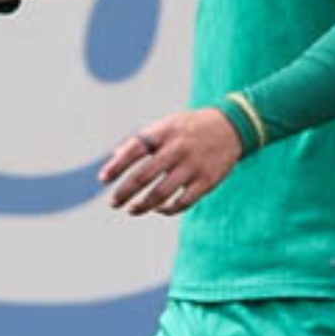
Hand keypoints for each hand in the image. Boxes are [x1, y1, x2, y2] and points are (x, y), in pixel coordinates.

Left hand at [99, 108, 243, 216]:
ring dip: (142, 205)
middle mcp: (177, 149)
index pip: (134, 150)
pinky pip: (183, 202)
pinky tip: (158, 209)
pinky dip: (167, 209)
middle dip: (124, 192)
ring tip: (131, 210)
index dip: (116, 165)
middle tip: (113, 203)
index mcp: (164, 133)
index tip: (103, 179)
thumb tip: (115, 154)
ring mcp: (193, 166)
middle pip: (144, 176)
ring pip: (161, 193)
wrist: (232, 127)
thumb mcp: (166, 125)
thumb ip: (143, 140)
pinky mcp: (207, 181)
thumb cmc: (190, 128)